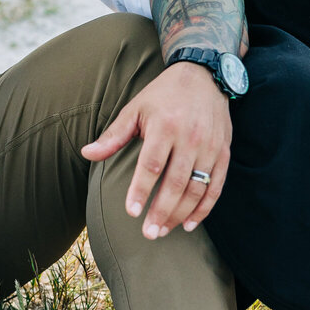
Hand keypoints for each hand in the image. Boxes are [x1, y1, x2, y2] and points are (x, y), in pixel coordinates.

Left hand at [80, 61, 230, 237]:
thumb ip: (113, 136)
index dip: (141, 190)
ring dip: (181, 214)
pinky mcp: (223, 152)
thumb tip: (86, 153)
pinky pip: (215, 186)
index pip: (152, 165)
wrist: (204, 75)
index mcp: (165, 126)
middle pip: (175, 182)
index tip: (130, 212)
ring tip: (164, 231)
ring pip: (196, 188)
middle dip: (161, 211)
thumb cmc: (163, 95)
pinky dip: (204, 208)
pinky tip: (190, 224)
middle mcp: (190, 137)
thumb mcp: (135, 109)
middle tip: (148, 233)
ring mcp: (209, 146)